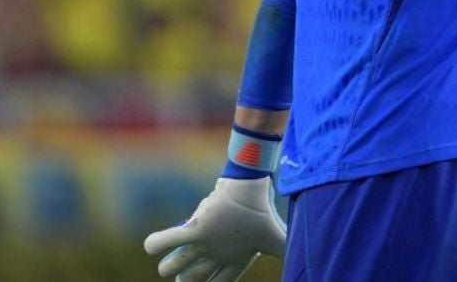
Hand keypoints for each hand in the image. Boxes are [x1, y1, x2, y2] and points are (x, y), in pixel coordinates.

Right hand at [143, 177, 286, 280]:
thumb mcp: (274, 235)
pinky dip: (156, 244)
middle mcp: (218, 256)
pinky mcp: (193, 228)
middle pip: (192, 279)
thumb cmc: (261, 210)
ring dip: (169, 268)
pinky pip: (166, 241)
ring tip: (168, 267)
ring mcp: (205, 244)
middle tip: (184, 276)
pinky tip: (151, 247)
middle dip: (185, 280)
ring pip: (174, 266)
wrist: (250, 184)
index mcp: (237, 261)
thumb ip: (286, 248)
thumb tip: (304, 254)